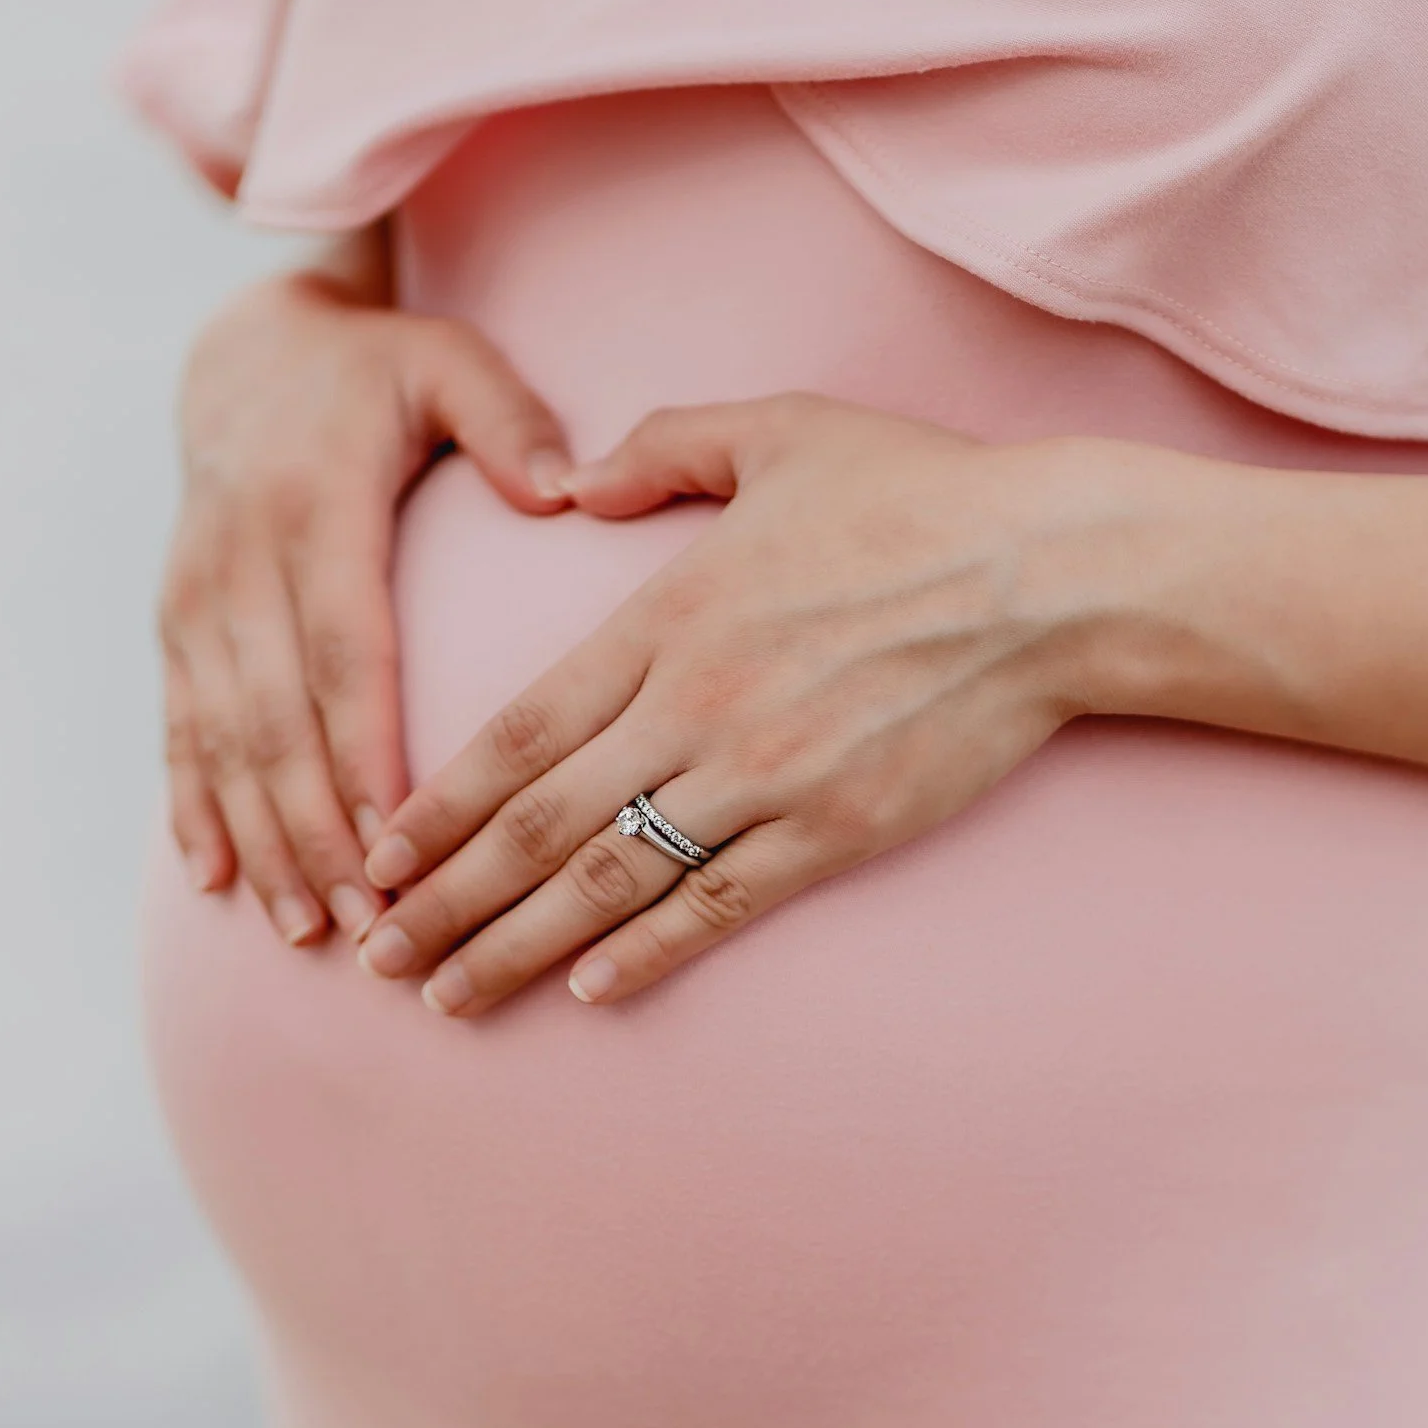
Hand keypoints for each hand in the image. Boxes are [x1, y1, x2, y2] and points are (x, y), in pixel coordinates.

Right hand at [161, 266, 573, 944]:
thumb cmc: (376, 370)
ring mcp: (197, 601)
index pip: (343, 651)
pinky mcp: (175, 626)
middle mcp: (240, 563)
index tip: (398, 836)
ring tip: (307, 927)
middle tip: (369, 922)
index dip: (362, 749)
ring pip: (222, 739)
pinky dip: (193, 807)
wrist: (244, 354)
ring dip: (261, 839)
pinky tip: (214, 881)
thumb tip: (567, 490)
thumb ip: (509, 423)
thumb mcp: (449, 364)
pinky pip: (178, 728)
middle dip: (317, 830)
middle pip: (277, 719)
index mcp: (315, 508)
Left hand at [352, 393, 1120, 1014]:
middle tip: (374, 956)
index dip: (440, 804)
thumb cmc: (921, 494)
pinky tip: (591, 992)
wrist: (1053, 575)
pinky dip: (649, 953)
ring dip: (518, 946)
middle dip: (445, 899)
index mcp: (666, 618)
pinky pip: (721, 905)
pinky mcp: (836, 831)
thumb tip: (574, 478)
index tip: (378, 854)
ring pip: (611, 881)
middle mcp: (696, 707)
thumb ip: (662, 448)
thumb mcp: (781, 431)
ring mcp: (765, 778)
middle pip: (539, 823)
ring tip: (448, 996)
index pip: (520, 731)